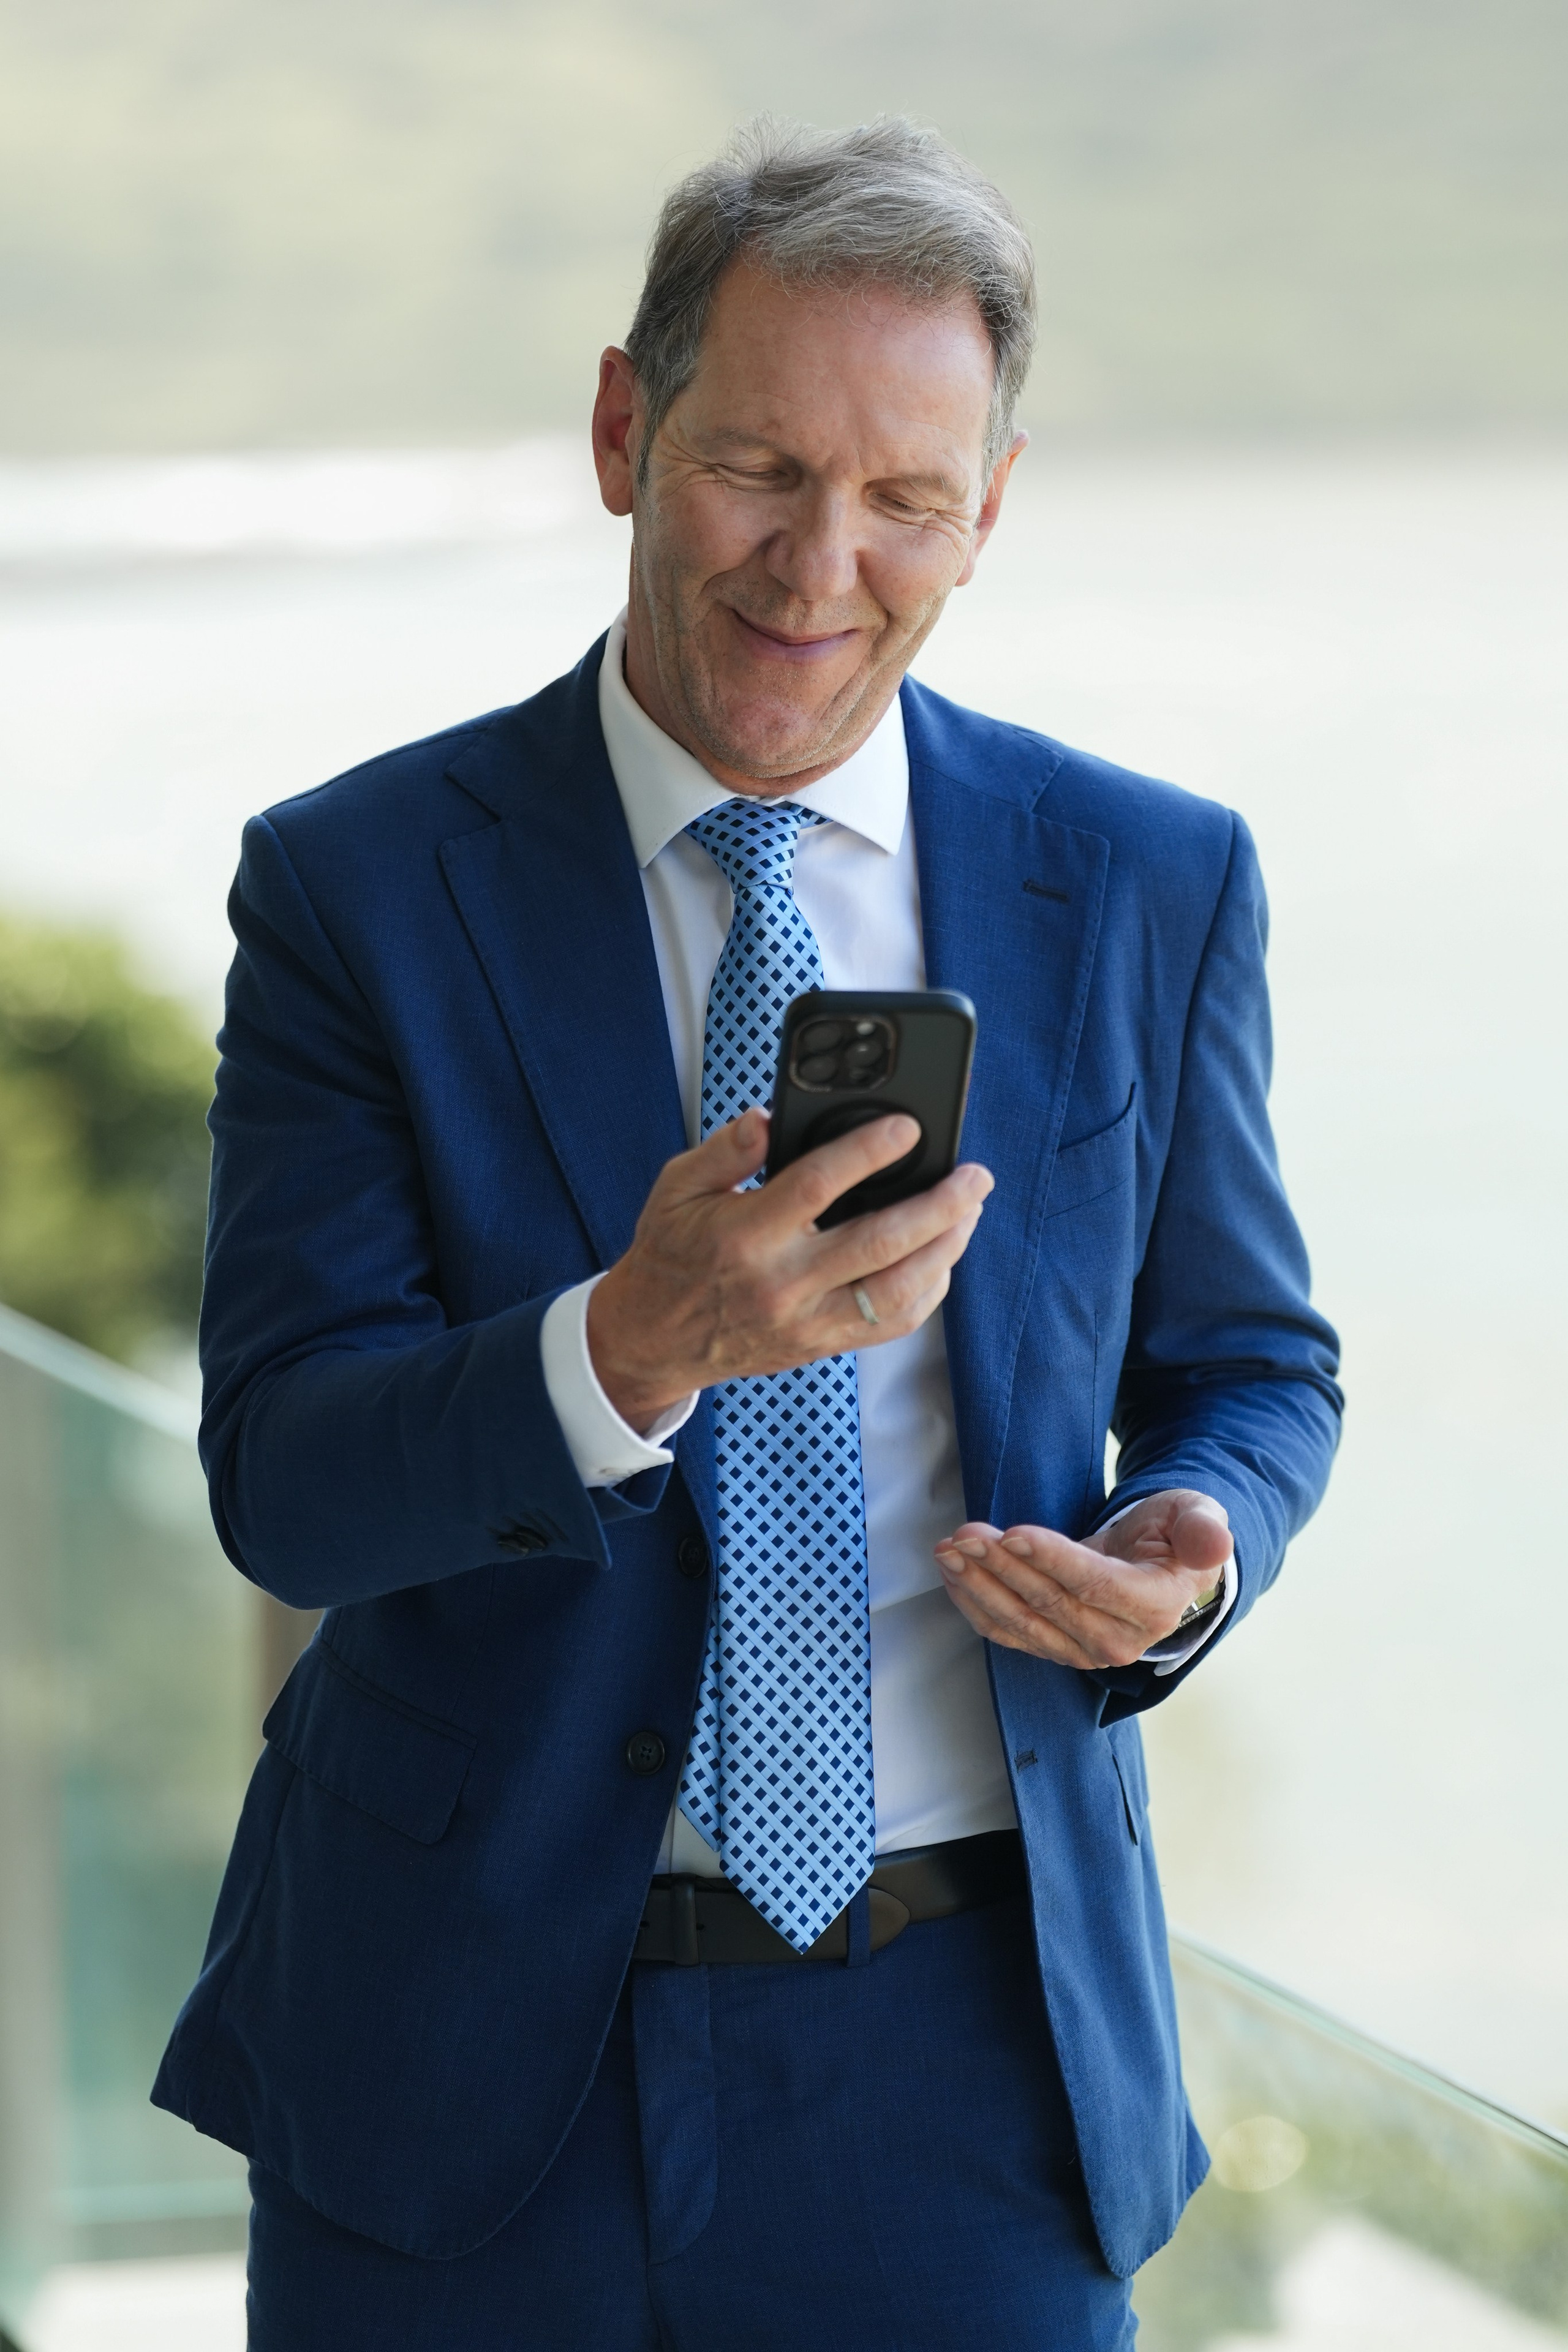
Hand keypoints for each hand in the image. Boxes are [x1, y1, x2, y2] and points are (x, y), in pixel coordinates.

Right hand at [587, 1108, 993, 1428]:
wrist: (653, 1339)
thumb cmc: (671, 1254)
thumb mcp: (676, 1189)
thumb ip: (724, 1151)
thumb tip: (767, 1119)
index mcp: (745, 1235)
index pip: (818, 1185)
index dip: (868, 1152)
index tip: (908, 1128)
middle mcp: (782, 1283)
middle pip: (879, 1243)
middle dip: (938, 1205)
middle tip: (974, 1176)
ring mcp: (806, 1321)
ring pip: (897, 1291)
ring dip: (945, 1249)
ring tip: (969, 1212)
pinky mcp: (820, 1346)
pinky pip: (890, 1325)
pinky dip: (926, 1292)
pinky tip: (941, 1259)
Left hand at [933, 1489, 1232, 1671]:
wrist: (1160, 1570)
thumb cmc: (1175, 1536)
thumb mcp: (1197, 1519)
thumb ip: (1203, 1530)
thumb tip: (1213, 1543)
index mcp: (1154, 1607)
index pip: (1094, 1585)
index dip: (1051, 1559)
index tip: (1011, 1532)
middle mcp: (1118, 1641)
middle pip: (1049, 1603)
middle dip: (1001, 1566)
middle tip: (964, 1534)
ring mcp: (1081, 1651)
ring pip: (1021, 1621)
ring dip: (978, 1586)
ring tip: (949, 1550)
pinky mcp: (1054, 1647)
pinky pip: (1007, 1632)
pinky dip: (975, 1604)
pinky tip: (953, 1575)